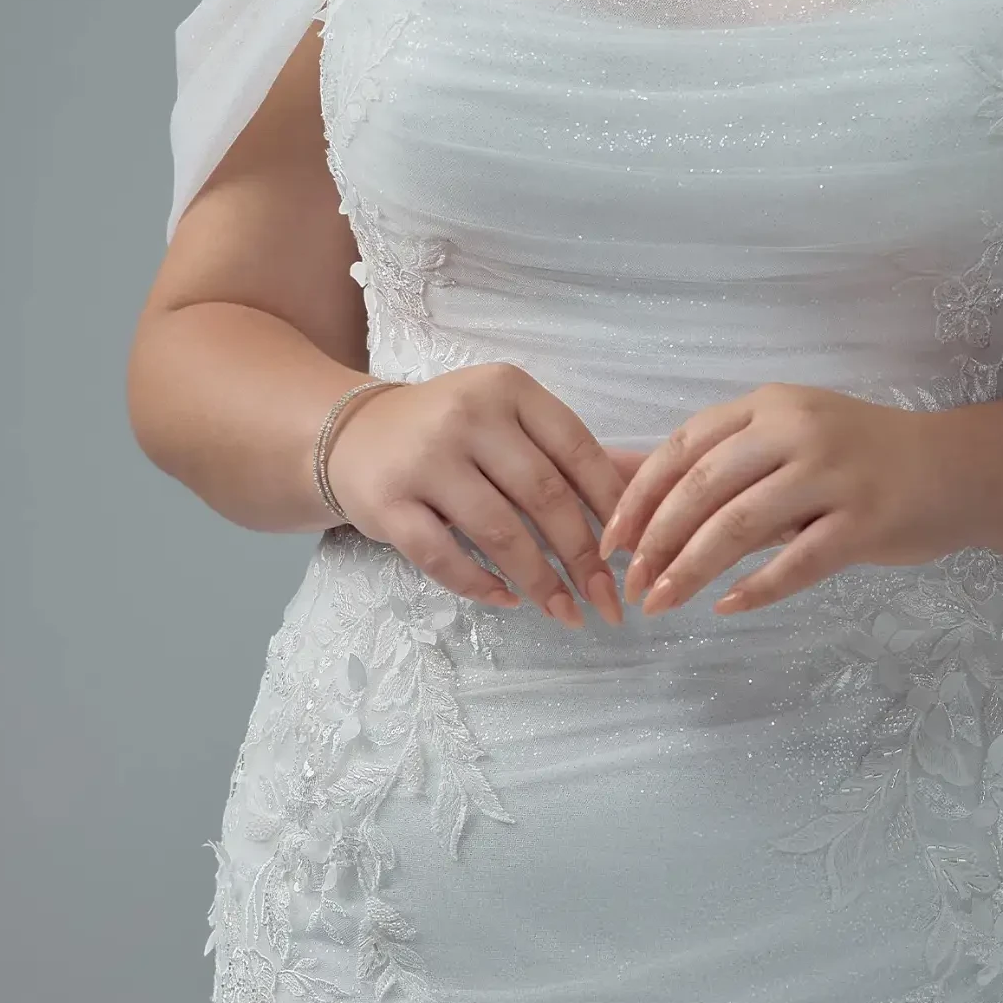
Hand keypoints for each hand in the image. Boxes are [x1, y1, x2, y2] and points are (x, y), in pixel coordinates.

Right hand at [321, 363, 627, 627]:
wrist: (352, 433)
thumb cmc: (451, 432)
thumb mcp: (511, 421)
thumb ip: (572, 452)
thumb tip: (651, 480)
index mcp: (509, 390)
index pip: (577, 450)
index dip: (612, 506)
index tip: (633, 553)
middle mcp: (468, 416)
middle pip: (543, 496)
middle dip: (583, 557)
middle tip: (608, 601)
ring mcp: (424, 459)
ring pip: (498, 531)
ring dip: (540, 580)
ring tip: (566, 612)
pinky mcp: (386, 502)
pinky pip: (442, 556)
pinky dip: (480, 585)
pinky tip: (507, 601)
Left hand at [596, 385, 959, 616]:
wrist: (957, 468)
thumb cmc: (860, 456)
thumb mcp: (785, 439)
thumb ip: (712, 461)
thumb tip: (620, 477)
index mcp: (770, 405)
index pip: (685, 446)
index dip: (639, 495)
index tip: (610, 541)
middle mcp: (798, 430)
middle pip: (704, 487)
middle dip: (657, 541)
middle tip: (631, 585)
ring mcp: (834, 474)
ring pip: (741, 525)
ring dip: (692, 570)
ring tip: (661, 604)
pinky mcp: (866, 521)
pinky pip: (798, 562)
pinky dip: (756, 589)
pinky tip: (727, 608)